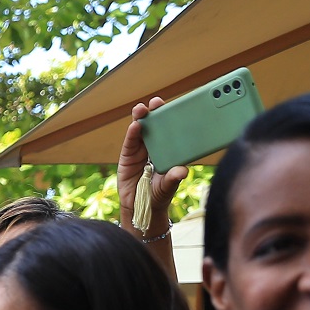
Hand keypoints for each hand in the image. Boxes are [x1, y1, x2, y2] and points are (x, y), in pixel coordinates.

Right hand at [117, 98, 188, 236]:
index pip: (170, 129)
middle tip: (156, 102)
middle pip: (155, 125)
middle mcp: (155, 146)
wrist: (140, 207)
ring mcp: (140, 150)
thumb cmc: (158, 195)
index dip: (171, 117)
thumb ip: (173, 178)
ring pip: (140, 130)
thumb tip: (183, 171)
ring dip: (140, 118)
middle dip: (155, 112)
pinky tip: (134, 126)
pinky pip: (129, 142)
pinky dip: (131, 133)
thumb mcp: (168, 187)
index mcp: (168, 149)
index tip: (176, 106)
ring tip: (141, 109)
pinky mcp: (127, 156)